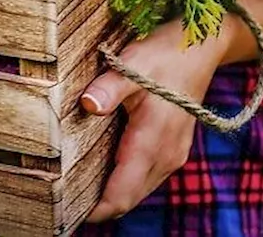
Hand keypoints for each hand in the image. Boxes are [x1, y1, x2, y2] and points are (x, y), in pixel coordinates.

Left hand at [79, 16, 234, 222]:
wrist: (201, 49)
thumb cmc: (164, 55)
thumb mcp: (131, 65)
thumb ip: (108, 88)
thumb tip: (87, 105)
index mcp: (152, 142)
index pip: (121, 194)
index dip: (95, 209)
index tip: (65, 211)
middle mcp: (165, 157)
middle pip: (128, 199)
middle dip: (98, 206)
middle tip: (61, 202)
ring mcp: (172, 154)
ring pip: (137, 190)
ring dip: (112, 194)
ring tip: (75, 189)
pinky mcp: (173, 148)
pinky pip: (145, 177)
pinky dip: (124, 182)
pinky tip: (100, 170)